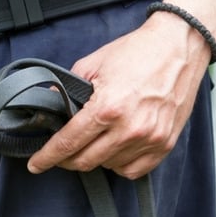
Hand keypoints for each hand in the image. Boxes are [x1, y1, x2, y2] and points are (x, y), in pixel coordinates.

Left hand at [26, 10, 212, 179]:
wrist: (179, 46)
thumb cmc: (138, 52)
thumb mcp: (95, 64)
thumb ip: (70, 88)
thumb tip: (50, 102)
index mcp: (107, 108)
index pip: (67, 143)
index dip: (47, 157)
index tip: (36, 165)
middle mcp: (128, 128)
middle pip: (85, 161)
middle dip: (68, 160)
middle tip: (63, 152)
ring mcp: (149, 139)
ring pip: (108, 166)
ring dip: (96, 157)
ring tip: (98, 138)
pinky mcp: (164, 144)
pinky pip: (133, 171)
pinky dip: (119, 164)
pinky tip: (116, 149)